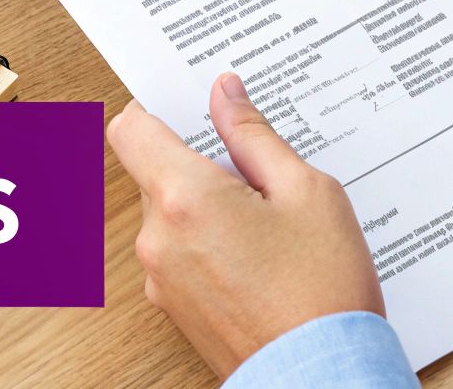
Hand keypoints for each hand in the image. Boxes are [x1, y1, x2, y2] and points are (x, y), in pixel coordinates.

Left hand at [106, 73, 383, 378]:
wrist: (322, 380)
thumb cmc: (322, 292)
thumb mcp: (307, 192)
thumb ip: (255, 136)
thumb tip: (225, 93)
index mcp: (184, 198)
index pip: (130, 129)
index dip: (154, 109)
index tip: (186, 105)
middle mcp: (158, 239)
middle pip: (155, 174)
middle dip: (198, 164)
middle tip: (255, 170)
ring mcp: (162, 279)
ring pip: (170, 217)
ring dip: (206, 209)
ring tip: (269, 222)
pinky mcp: (174, 309)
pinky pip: (179, 255)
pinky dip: (209, 245)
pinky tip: (260, 257)